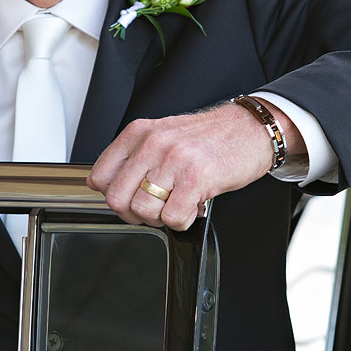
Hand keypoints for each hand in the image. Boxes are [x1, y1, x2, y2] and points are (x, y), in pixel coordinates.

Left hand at [87, 99, 303, 229]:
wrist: (250, 129)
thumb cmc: (209, 137)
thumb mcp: (163, 135)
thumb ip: (134, 157)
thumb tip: (106, 185)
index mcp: (139, 133)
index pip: (99, 176)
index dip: (112, 196)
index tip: (130, 198)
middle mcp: (153, 144)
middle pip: (117, 198)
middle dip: (134, 213)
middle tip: (154, 208)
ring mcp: (174, 160)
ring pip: (143, 210)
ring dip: (159, 217)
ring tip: (176, 205)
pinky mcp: (197, 178)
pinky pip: (172, 217)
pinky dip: (181, 221)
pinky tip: (192, 207)